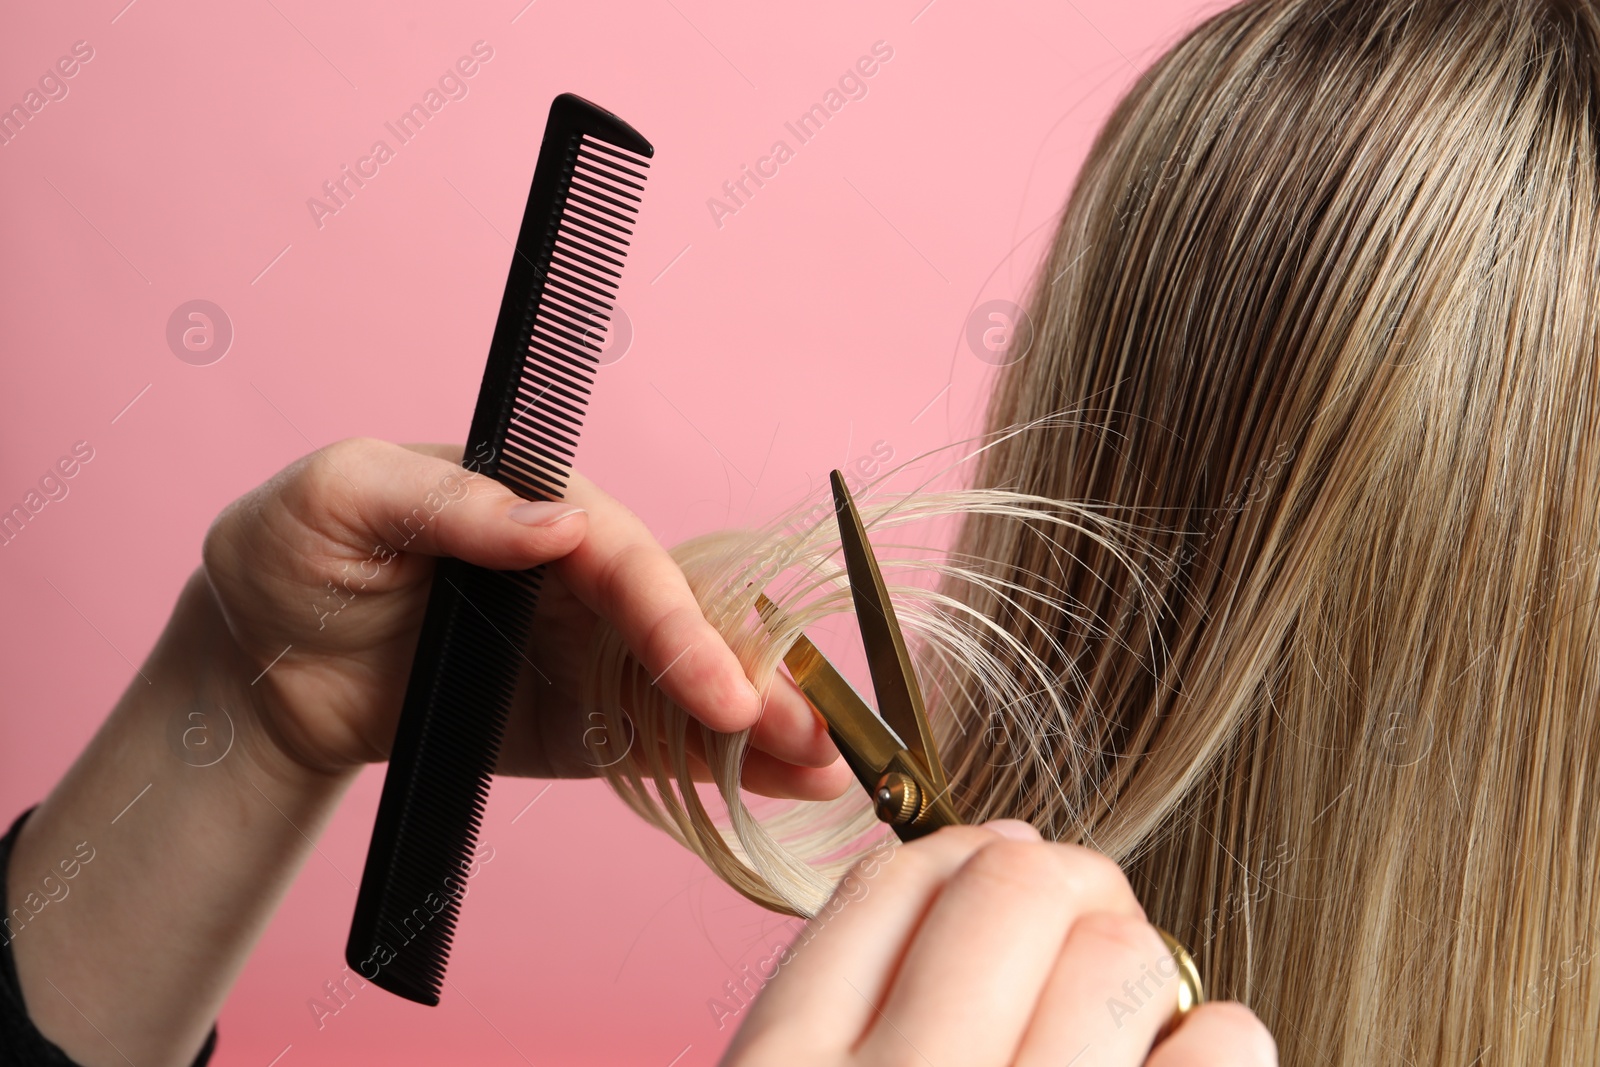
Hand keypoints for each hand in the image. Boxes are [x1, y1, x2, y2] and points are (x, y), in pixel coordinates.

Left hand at [200, 437, 849, 796]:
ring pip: (685, 685)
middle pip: (681, 622)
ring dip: (757, 723)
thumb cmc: (296, 546)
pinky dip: (719, 764)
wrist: (260, 659)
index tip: (711, 678)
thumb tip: (563, 526)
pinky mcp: (575, 722)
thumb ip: (449, 502)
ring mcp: (583, 654)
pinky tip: (791, 783)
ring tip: (827, 764)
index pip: (625, 556)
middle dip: (746, 676)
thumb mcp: (344, 494)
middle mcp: (580, 578)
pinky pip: (654, 743)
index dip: (672, 617)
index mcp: (538, 505)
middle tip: (811, 730)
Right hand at [722, 821, 1275, 1065]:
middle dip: (1061, 880)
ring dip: (1137, 957)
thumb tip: (992, 860)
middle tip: (1084, 914)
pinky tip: (1194, 1057)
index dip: (959, 857)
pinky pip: (1217, 1047)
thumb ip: (845, 1016)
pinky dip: (1221, 1037)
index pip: (889, 884)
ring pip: (1117, 950)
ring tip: (1134, 1001)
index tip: (999, 873)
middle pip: (1010, 886)